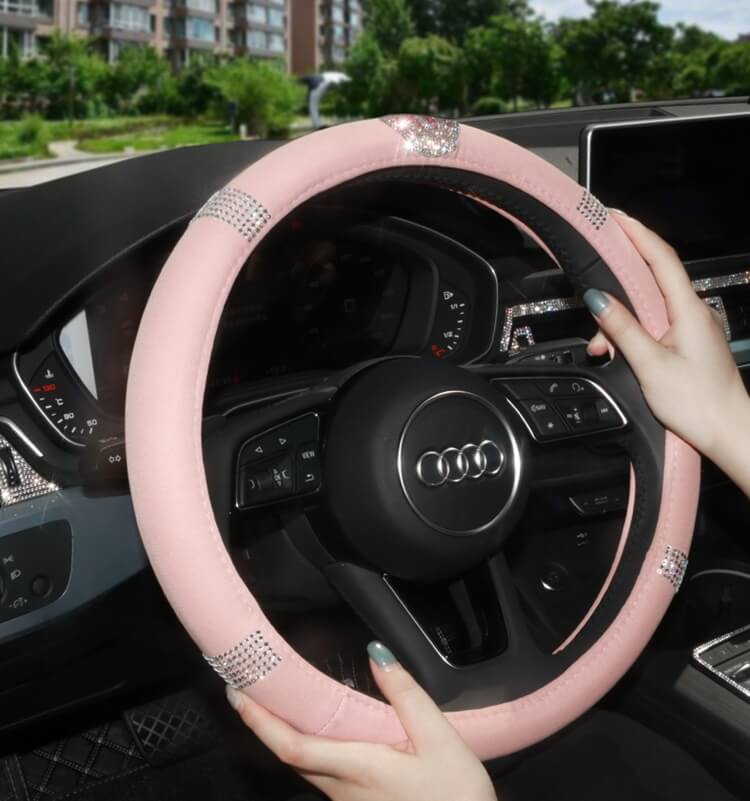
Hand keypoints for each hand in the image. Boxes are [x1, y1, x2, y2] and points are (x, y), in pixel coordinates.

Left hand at [226, 641, 496, 800]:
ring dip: (285, 735)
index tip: (238, 692)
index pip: (293, 746)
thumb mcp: (439, 738)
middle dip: (263, 723)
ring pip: (307, 767)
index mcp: (359, 768)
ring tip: (276, 701)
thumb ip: (405, 694)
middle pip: (291, 756)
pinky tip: (317, 731)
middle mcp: (343, 790)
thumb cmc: (457, 794)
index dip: (260, 720)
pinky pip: (325, 776)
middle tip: (246, 687)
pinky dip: (309, 750)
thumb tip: (376, 653)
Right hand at [584, 211, 749, 467]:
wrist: (729, 431)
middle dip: (615, 292)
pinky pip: (654, 327)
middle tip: (590, 300)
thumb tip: (598, 298)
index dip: (636, 233)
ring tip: (600, 350)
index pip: (660, 258)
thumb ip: (622, 328)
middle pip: (647, 284)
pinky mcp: (688, 344)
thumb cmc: (698, 402)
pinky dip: (631, 336)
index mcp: (687, 310)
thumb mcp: (650, 364)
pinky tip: (616, 354)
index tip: (614, 217)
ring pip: (646, 310)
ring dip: (619, 324)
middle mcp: (692, 312)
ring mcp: (691, 328)